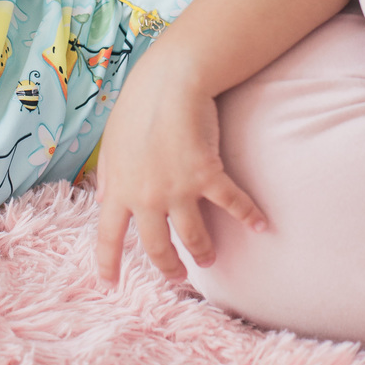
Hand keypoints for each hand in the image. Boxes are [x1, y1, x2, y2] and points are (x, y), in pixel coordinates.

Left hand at [95, 50, 266, 284]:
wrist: (170, 81)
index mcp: (119, 187)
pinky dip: (249, 215)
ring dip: (203, 251)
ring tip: (209, 259)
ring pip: (193, 236)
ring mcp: (177, 189)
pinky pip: (232, 204)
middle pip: (156, 246)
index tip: (110, 283)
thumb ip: (109, 175)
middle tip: (178, 277)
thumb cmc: (138, 104)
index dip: (108, 262)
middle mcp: (146, 196)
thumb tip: (102, 200)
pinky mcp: (207, 176)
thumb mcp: (112, 142)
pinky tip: (262, 224)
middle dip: (169, 267)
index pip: (108, 235)